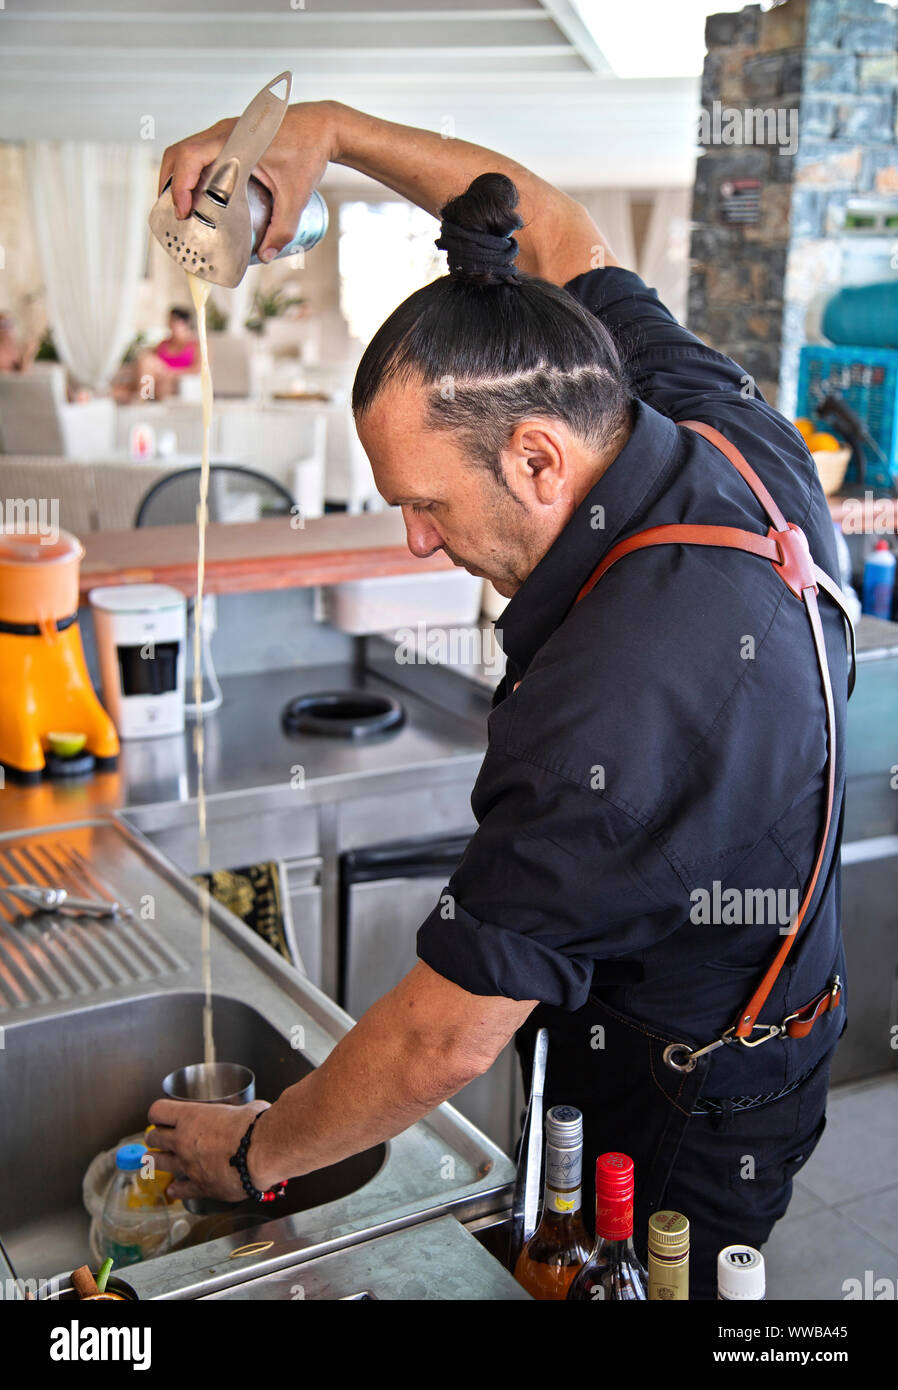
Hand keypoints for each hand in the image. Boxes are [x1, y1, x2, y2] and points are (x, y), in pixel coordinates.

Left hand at [145, 1097, 272, 1202]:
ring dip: (156, 1161)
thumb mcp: (242, 1108)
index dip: (157, 1114)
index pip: (158, 1112)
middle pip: (154, 1138)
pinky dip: (176, 1190)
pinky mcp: (199, 1186)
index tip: (159, 1116)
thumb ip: (233, 1115)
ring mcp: (188, 1165)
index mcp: (191, 1116)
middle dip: (154, 1137)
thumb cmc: (255, 1126)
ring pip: (159, 1163)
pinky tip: (173, 1190)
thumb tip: (242, 1117)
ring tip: (153, 1161)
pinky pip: (180, 1189)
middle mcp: (183, 1140)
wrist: (261, 1154)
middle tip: (157, 1138)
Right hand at [157, 101, 337, 261]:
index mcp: (235, 143)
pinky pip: (200, 149)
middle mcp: (225, 133)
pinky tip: (199, 191)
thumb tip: (264, 256)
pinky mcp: (230, 134)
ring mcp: (225, 131)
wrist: (322, 126)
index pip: (190, 157)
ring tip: (182, 205)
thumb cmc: (308, 153)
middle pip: (179, 153)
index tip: (182, 211)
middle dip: (169, 183)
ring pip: (187, 149)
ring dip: (178, 176)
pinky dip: (191, 169)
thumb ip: (282, 229)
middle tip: (175, 213)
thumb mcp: (296, 196)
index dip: (178, 184)